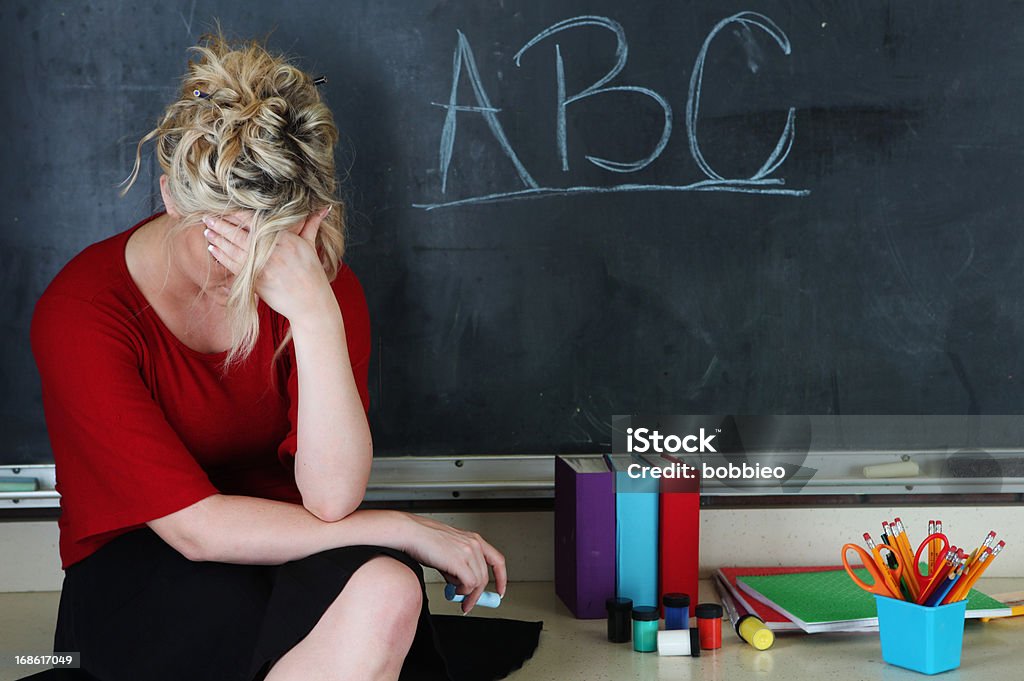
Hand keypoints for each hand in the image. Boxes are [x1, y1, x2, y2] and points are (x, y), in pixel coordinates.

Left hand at [202, 207, 333, 322]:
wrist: (310, 303)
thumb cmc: (312, 274)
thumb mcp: (311, 246)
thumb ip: (311, 225)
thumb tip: (324, 207)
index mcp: (284, 238)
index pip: (254, 220)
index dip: (236, 214)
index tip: (224, 209)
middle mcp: (271, 250)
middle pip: (239, 233)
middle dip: (220, 224)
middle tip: (206, 216)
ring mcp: (262, 265)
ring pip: (233, 248)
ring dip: (217, 238)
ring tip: (207, 230)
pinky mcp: (255, 280)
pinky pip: (232, 264)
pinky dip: (221, 255)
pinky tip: (213, 248)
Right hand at [399, 513, 507, 612]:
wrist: (411, 533)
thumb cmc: (424, 540)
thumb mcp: (449, 550)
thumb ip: (459, 565)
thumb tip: (461, 585)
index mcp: (474, 539)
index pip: (497, 560)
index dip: (501, 578)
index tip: (500, 591)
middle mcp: (474, 544)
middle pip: (485, 577)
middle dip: (477, 595)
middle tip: (468, 604)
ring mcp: (468, 552)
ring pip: (477, 583)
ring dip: (466, 593)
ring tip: (453, 592)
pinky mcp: (460, 562)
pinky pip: (469, 585)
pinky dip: (462, 591)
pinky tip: (452, 588)